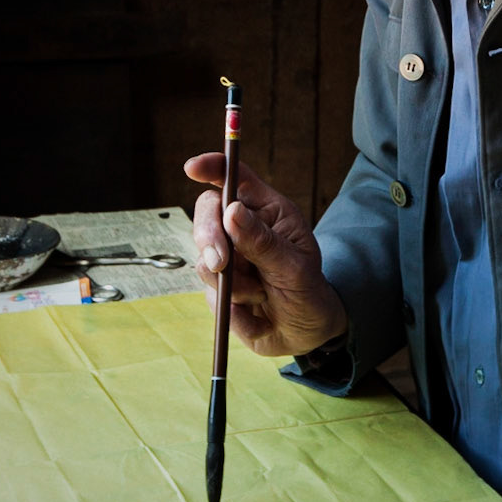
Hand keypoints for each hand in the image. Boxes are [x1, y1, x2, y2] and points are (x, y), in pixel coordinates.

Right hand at [183, 154, 346, 358]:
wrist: (305, 335)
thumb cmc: (308, 292)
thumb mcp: (294, 267)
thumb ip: (263, 241)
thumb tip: (231, 211)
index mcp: (267, 212)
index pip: (236, 178)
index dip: (213, 167)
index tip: (193, 168)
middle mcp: (242, 230)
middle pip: (207, 213)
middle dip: (209, 237)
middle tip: (221, 263)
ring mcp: (228, 259)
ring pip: (204, 259)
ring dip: (234, 284)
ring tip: (262, 295)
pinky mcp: (218, 288)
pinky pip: (211, 295)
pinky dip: (235, 311)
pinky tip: (258, 317)